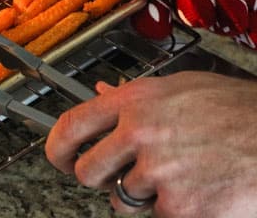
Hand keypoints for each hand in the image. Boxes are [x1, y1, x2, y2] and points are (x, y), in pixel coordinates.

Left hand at [45, 71, 256, 216]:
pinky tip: (199, 188)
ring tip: (180, 175)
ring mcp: (159, 174)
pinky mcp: (179, 209)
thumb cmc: (237, 111)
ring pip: (123, 199)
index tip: (59, 158)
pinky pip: (159, 215)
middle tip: (120, 174)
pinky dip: (174, 210)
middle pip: (87, 172)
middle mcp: (140, 135)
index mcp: (136, 102)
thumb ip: (135, 96)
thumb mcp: (181, 89)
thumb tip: (101, 94)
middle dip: (99, 178)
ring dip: (143, 195)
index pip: (72, 126)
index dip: (57, 147)